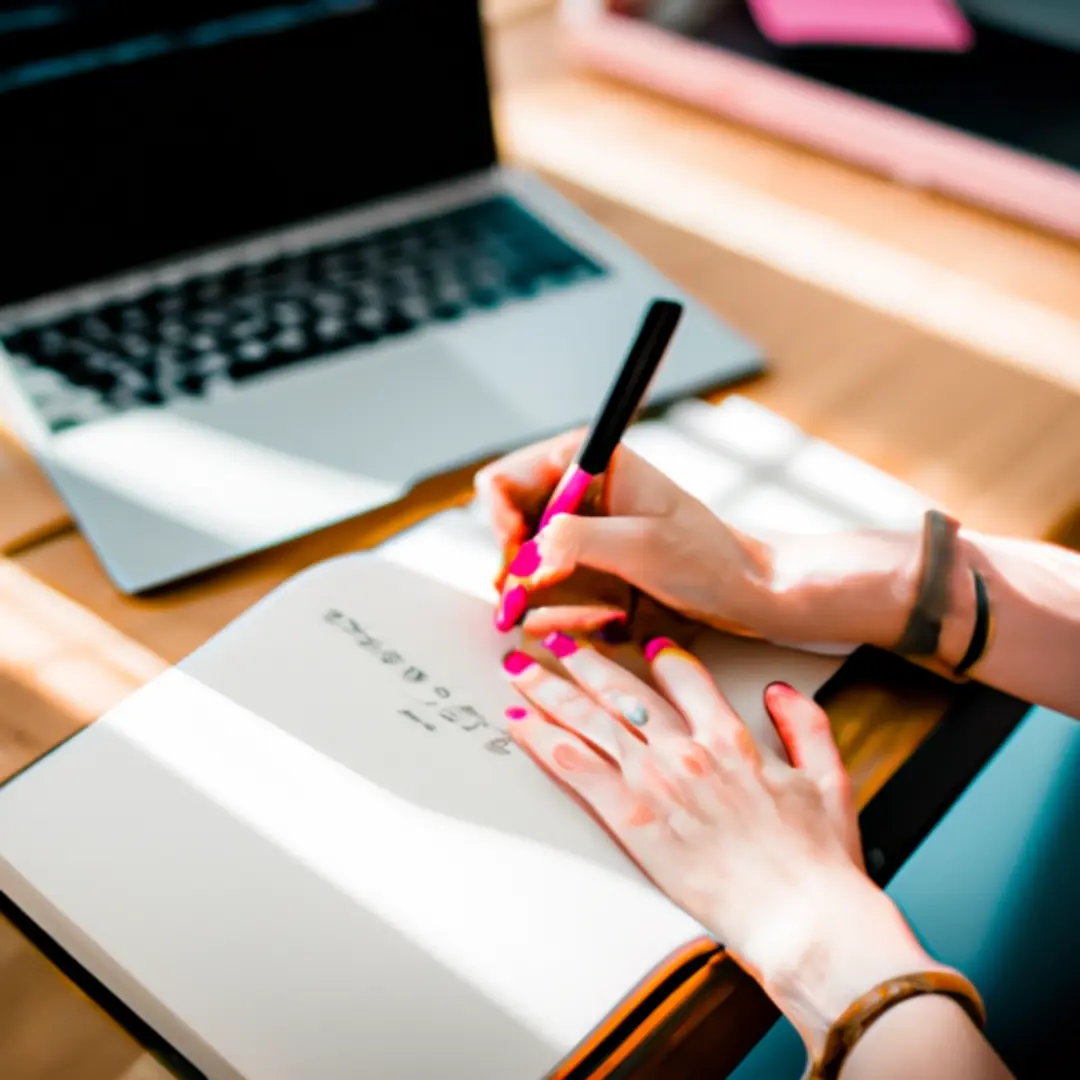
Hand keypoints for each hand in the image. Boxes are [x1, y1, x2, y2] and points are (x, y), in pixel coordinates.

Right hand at [474, 430, 773, 638]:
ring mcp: (578, 522)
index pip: (503, 480)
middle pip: (504, 521)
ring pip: (520, 556)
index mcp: (588, 460)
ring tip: (577, 615)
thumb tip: (528, 551)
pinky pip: (543, 580)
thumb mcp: (642, 547)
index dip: (498, 522)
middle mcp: (575, 486)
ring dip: (533, 591)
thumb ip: (578, 540)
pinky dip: (552, 605)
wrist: (745, 588)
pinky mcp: (586, 555)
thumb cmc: (707, 558)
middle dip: (513, 564)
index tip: (519, 559)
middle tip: (526, 600)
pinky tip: (588, 621)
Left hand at [502, 634, 945, 1058]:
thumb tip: (778, 691)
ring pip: (590, 721)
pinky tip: (522, 725)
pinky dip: (545, 742)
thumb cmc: (819, 861)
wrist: (801, 918)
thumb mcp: (829, 780)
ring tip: (521, 669)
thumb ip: (806, 725)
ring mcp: (655, 783)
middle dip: (582, 662)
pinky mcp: (632, 821)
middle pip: (621, 691)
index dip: (662, 657)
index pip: (685, 676)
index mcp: (731, 738)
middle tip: (553, 641)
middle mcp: (686, 751)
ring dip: (550, 691)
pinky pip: (578, 770)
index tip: (645, 648)